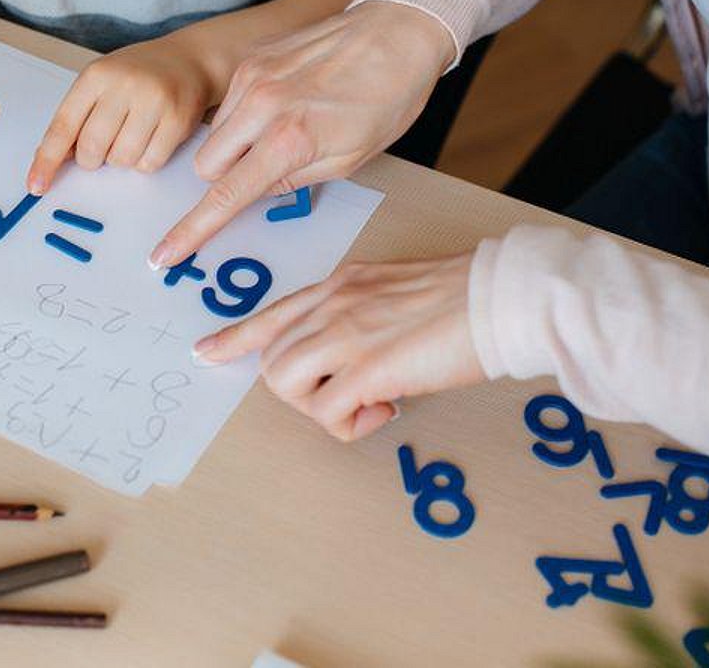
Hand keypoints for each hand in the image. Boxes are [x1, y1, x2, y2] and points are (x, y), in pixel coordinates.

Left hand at [27, 32, 218, 192]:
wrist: (190, 60)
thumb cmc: (139, 75)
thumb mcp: (101, 84)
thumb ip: (77, 117)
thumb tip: (55, 160)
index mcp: (96, 76)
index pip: (62, 126)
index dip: (47, 160)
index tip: (36, 185)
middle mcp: (123, 85)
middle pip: (91, 148)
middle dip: (92, 159)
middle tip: (103, 146)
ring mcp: (153, 101)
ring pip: (121, 160)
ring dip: (121, 159)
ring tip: (131, 136)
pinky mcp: (178, 120)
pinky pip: (149, 163)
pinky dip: (145, 161)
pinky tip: (151, 140)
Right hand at [149, 0, 454, 268]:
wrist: (400, 28)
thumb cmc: (388, 97)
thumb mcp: (352, 157)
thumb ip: (295, 180)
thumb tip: (258, 190)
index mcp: (289, 139)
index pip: (224, 196)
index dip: (191, 231)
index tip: (163, 255)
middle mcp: (261, 105)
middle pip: (207, 166)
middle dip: (228, 176)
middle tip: (272, 166)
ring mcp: (252, 76)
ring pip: (215, 134)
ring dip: (238, 144)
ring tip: (288, 127)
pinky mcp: (253, 57)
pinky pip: (230, 103)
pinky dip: (247, 114)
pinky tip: (287, 101)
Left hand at [191, 253, 483, 441]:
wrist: (501, 297)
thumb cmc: (466, 297)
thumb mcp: (397, 291)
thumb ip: (366, 313)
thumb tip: (362, 354)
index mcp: (341, 285)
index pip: (273, 314)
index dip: (235, 338)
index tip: (207, 352)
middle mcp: (332, 305)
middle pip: (272, 360)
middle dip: (301, 389)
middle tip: (351, 394)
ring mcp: (344, 334)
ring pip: (285, 385)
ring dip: (322, 406)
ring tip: (368, 400)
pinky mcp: (366, 369)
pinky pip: (327, 414)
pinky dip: (352, 424)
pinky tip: (387, 407)